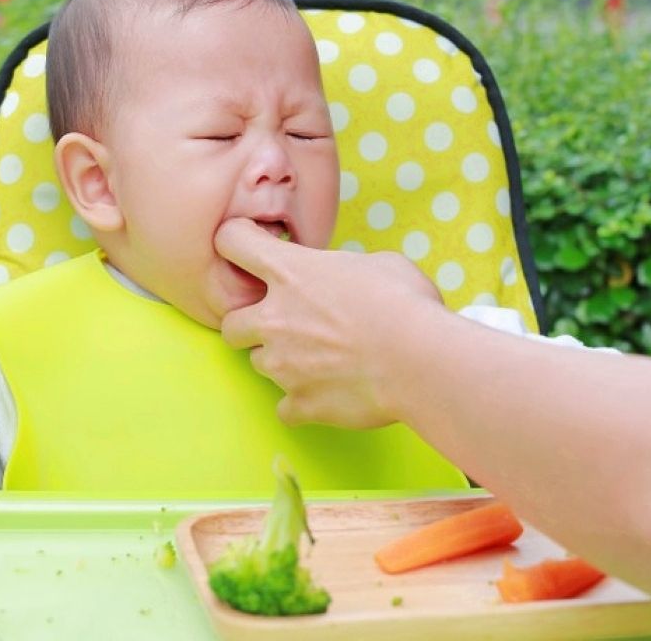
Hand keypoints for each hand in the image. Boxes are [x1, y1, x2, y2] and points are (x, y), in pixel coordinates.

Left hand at [215, 218, 443, 428]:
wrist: (421, 361)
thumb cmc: (406, 304)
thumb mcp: (378, 263)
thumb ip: (343, 269)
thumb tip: (344, 278)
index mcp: (289, 272)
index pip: (231, 242)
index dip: (235, 243)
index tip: (249, 252)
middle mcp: (273, 318)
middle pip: (230, 323)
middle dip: (248, 325)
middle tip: (282, 325)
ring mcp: (282, 364)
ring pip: (257, 364)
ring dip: (280, 361)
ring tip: (319, 360)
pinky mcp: (299, 403)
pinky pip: (285, 407)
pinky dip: (301, 402)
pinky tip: (328, 393)